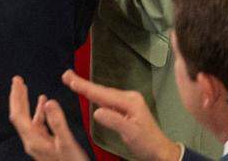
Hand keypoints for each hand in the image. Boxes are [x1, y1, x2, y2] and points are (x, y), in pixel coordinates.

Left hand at [8, 76, 89, 160]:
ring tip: (25, 87)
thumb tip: (48, 102)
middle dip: (17, 97)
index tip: (16, 81)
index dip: (16, 97)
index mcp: (33, 140)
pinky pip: (38, 125)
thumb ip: (58, 122)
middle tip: (16, 80)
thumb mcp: (67, 143)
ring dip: (26, 103)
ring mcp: (38, 143)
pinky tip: (44, 104)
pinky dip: (39, 112)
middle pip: (19, 116)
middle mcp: (32, 141)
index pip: (18, 115)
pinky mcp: (45, 145)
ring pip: (28, 119)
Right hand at [61, 71, 182, 160]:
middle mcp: (128, 97)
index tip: (70, 80)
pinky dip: (95, 94)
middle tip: (66, 75)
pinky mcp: (126, 107)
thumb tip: (97, 111)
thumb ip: (114, 121)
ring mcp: (128, 101)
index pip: (102, 94)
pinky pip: (106, 98)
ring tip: (72, 81)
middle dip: (83, 83)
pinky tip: (88, 92)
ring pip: (103, 93)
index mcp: (129, 101)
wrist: (161, 151)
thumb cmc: (147, 143)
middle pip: (101, 90)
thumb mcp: (131, 133)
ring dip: (87, 87)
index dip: (85, 87)